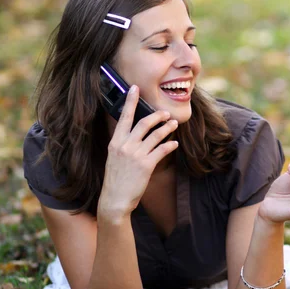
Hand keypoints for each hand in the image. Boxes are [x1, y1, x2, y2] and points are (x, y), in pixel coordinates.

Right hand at [99, 85, 178, 221]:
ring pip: (155, 135)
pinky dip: (169, 145)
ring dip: (166, 128)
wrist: (115, 199)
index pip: (123, 117)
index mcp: (115, 143)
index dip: (130, 102)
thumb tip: (135, 133)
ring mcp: (135, 155)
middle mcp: (124, 146)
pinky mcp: (146, 165)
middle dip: (156, 116)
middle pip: (143, 123)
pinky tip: (175, 143)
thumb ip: (123, 145)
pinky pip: (161, 150)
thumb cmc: (116, 179)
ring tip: (174, 124)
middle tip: (165, 112)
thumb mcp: (114, 158)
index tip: (135, 89)